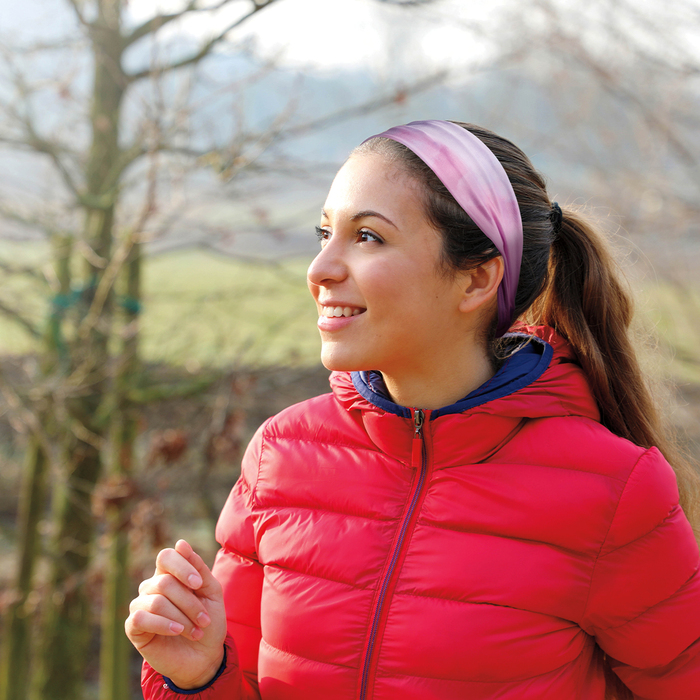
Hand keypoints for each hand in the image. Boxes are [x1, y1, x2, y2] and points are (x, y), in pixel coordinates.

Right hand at [125, 539, 226, 688]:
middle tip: (204, 619)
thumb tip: (180, 543)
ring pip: (157, 602)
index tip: (198, 584)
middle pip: (165, 582)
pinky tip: (177, 631)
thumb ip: (199, 568)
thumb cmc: (208, 621)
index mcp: (169, 574)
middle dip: (189, 602)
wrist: (204, 656)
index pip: (166, 556)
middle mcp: (152, 586)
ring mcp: (140, 605)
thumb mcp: (211, 592)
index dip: (182, 567)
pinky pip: (141, 618)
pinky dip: (164, 625)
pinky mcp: (133, 627)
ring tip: (195, 630)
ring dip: (182, 617)